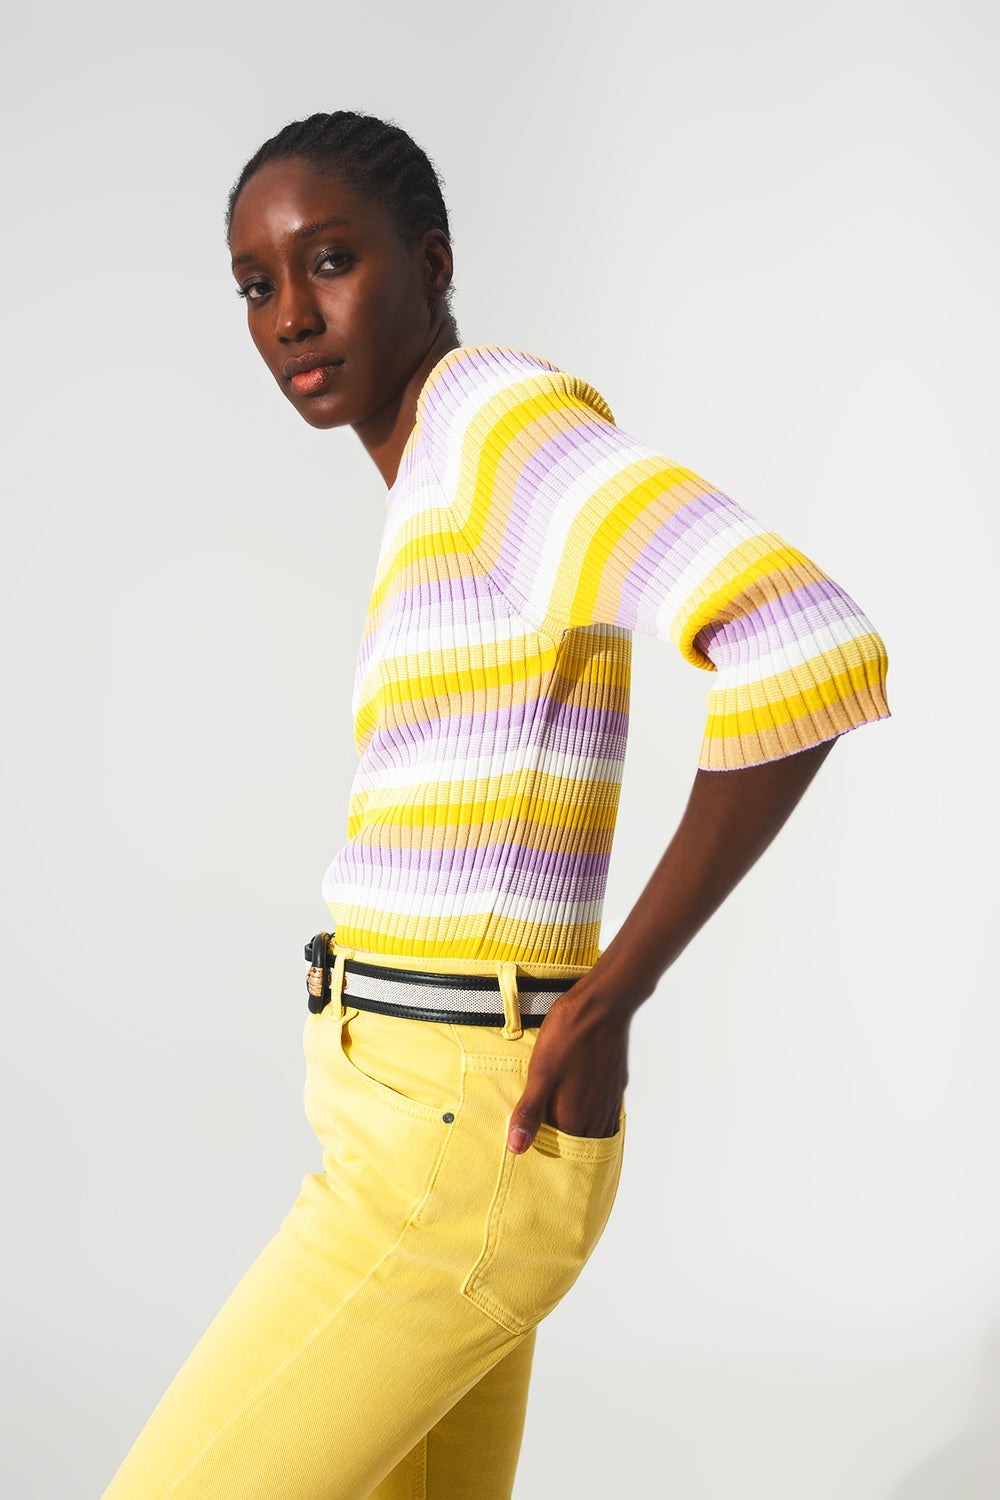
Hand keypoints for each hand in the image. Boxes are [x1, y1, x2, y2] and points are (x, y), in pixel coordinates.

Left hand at [506, 987, 629, 1152]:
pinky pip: (606, 1114)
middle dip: (561, 1142)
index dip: (540, 1144)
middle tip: (541, 1129)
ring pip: (595, 1131)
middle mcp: (596, 1115)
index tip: (527, 1136)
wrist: (603, 1004)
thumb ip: (529, 1111)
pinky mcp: (616, 1085)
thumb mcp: (540, 1072)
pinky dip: (593, 1116)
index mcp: (575, 1116)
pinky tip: (581, 1102)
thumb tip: (516, 1148)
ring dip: (579, 1131)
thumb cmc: (568, 1035)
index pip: (556, 1148)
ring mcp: (610, 1100)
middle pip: (578, 1143)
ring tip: (559, 1119)